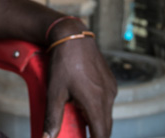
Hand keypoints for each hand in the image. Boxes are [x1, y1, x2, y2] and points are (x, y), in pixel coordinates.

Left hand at [44, 20, 116, 137]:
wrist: (73, 36)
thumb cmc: (63, 63)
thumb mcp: (54, 92)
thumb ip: (53, 118)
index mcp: (95, 102)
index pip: (102, 134)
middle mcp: (107, 96)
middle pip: (106, 127)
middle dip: (96, 135)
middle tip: (81, 135)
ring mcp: (110, 88)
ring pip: (107, 114)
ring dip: (96, 122)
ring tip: (81, 122)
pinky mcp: (110, 81)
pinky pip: (107, 101)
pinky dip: (98, 109)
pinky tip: (84, 105)